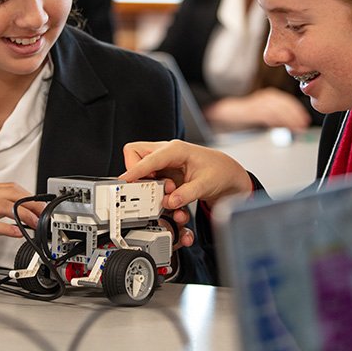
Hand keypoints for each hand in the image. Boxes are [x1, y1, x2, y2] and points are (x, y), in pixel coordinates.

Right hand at [0, 182, 43, 271]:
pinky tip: (17, 233)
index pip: (10, 188)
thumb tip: (17, 217)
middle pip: (10, 193)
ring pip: (3, 205)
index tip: (40, 206)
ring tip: (35, 224)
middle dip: (31, 203)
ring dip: (23, 214)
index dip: (29, 195)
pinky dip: (7, 228)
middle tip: (43, 215)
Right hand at [120, 139, 252, 216]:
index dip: (134, 170)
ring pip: (141, 171)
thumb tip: (170, 201)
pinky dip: (158, 195)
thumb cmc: (219, 171)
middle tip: (155, 191)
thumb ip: (187, 193)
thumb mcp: (206, 184)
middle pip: (136, 157)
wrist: (227, 175)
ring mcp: (164, 164)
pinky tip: (173, 200)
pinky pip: (150, 182)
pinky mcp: (164, 175)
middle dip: (139, 177)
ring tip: (170, 196)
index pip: (147, 158)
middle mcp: (166, 154)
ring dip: (150, 188)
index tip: (124, 182)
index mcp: (176, 150)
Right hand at [204, 87, 310, 130]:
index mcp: (269, 97)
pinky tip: (280, 126)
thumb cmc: (245, 115)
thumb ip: (277, 118)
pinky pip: (264, 113)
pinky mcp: (249, 110)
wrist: (223, 112)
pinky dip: (274, 119)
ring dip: (288, 117)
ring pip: (275, 108)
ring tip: (296, 127)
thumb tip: (293, 125)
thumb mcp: (264, 115)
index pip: (287, 101)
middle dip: (295, 114)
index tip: (305, 120)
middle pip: (283, 103)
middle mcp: (264, 97)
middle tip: (304, 125)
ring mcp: (256, 103)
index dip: (297, 110)